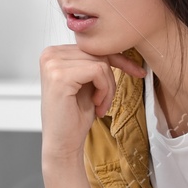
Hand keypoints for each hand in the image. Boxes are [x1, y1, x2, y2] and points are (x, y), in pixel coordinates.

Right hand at [39, 42, 145, 160]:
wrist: (63, 143)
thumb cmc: (74, 115)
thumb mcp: (87, 82)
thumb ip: (94, 62)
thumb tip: (120, 44)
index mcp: (53, 53)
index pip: (93, 47)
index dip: (118, 59)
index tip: (137, 71)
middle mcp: (49, 54)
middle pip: (98, 53)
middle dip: (110, 80)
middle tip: (104, 102)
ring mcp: (52, 64)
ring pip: (101, 62)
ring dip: (108, 87)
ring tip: (99, 105)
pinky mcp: (60, 76)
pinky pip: (98, 71)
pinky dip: (105, 90)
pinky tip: (96, 104)